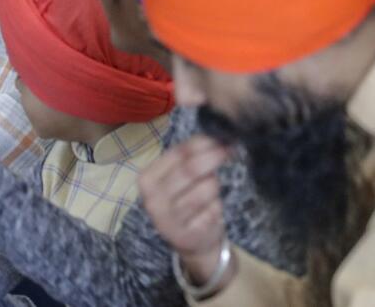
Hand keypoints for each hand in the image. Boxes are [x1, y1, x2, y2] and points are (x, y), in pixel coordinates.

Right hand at [137, 136, 231, 283]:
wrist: (189, 240)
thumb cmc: (182, 198)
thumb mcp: (177, 175)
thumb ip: (189, 155)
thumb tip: (215, 135)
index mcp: (147, 179)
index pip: (177, 153)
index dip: (201, 143)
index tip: (219, 137)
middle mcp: (153, 200)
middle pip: (190, 169)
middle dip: (213, 157)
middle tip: (227, 150)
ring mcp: (170, 220)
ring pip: (206, 189)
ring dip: (214, 185)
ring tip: (209, 190)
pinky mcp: (189, 234)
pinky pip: (214, 209)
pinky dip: (217, 205)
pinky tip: (209, 210)